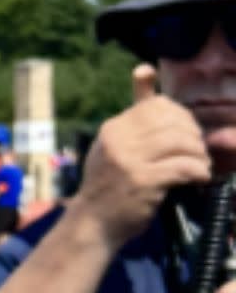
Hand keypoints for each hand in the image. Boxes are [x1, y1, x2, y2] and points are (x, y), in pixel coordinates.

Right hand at [70, 65, 212, 247]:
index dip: (180, 118)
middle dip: (194, 136)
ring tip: (199, 166)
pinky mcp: (143, 181)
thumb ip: (134, 113)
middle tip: (197, 153)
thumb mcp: (114, 145)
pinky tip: (198, 180)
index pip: (157, 105)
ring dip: (199, 155)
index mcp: (113, 128)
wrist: (93, 224)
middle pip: (173, 122)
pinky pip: (184, 167)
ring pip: (182, 142)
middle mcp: (118, 139)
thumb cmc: (109, 185)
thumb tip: (145, 69)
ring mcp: (129, 160)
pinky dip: (198, 172)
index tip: (184, 136)